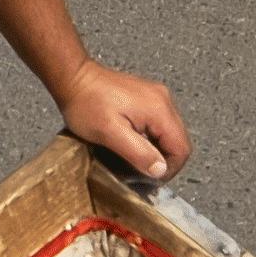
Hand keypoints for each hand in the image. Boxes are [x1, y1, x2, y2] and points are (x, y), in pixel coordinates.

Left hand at [50, 64, 186, 182]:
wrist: (73, 78)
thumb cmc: (86, 103)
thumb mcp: (110, 134)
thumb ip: (138, 153)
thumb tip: (160, 170)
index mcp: (159, 109)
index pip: (182, 148)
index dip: (169, 169)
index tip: (149, 179)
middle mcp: (163, 100)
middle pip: (178, 141)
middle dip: (162, 161)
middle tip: (140, 172)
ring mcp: (156, 97)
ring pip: (169, 134)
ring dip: (155, 150)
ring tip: (133, 158)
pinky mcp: (147, 97)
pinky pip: (158, 125)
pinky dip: (149, 139)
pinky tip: (131, 142)